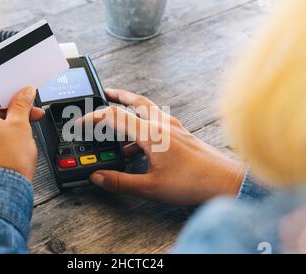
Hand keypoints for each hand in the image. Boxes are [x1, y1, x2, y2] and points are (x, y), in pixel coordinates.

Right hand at [84, 89, 245, 204]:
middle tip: (105, 93)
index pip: (114, 116)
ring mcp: (174, 128)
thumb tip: (98, 177)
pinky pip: (158, 122)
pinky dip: (144, 124)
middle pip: (136, 101)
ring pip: (148, 110)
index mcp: (151, 134)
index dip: (93, 117)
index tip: (80, 123)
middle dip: (118, 96)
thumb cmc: (193, 183)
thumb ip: (121, 182)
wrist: (225, 182)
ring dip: (131, 111)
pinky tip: (141, 142)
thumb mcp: (150, 187)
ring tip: (118, 123)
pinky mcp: (182, 135)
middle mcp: (163, 125)